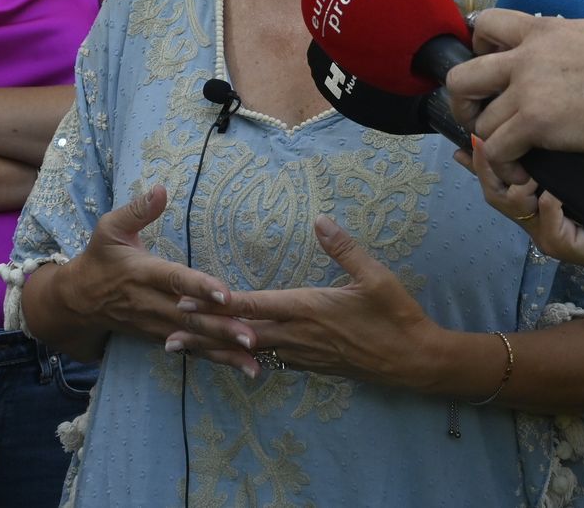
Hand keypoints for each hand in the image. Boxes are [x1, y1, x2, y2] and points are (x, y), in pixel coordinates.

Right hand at [58, 186, 249, 361]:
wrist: (78, 300)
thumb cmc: (100, 257)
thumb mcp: (110, 228)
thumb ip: (137, 210)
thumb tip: (162, 189)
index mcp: (142, 272)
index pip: (174, 280)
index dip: (199, 287)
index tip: (225, 293)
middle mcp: (151, 302)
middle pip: (190, 317)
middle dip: (221, 327)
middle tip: (253, 334)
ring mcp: (156, 324)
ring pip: (194, 338)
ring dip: (225, 350)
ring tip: (255, 360)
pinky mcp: (162, 336)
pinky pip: (192, 349)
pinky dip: (217, 359)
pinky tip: (243, 366)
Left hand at [168, 216, 438, 386]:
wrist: (415, 361)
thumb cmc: (396, 316)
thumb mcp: (374, 277)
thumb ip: (344, 248)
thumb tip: (320, 219)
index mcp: (308, 310)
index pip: (255, 306)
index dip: (219, 303)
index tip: (187, 299)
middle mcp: (299, 336)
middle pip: (242, 335)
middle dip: (204, 334)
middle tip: (168, 335)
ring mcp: (305, 354)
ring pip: (252, 352)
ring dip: (219, 350)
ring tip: (187, 352)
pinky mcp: (313, 365)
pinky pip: (272, 361)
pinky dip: (246, 358)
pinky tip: (233, 357)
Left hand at [446, 10, 583, 185]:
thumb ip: (562, 45)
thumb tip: (559, 59)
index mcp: (539, 31)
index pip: (484, 25)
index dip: (478, 50)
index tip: (494, 73)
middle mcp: (523, 58)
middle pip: (460, 78)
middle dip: (464, 104)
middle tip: (484, 119)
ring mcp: (526, 90)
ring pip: (479, 122)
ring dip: (492, 142)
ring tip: (513, 154)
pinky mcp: (535, 122)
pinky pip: (497, 149)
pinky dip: (506, 165)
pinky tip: (524, 172)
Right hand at [464, 142, 583, 286]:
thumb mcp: (582, 178)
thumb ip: (560, 161)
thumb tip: (542, 129)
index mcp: (534, 205)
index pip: (495, 181)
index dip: (477, 162)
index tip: (464, 141)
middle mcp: (533, 221)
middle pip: (493, 194)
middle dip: (486, 167)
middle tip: (485, 144)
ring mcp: (544, 234)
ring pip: (511, 207)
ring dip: (517, 185)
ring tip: (531, 175)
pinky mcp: (563, 246)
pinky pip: (547, 223)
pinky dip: (548, 205)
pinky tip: (552, 194)